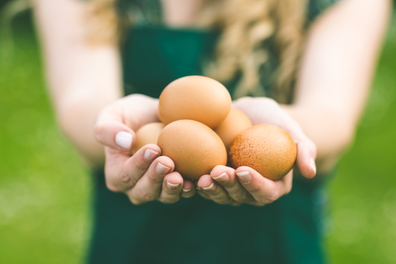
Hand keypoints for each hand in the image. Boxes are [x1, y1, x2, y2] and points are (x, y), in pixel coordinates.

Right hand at [94, 94, 195, 204]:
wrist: (151, 117)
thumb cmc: (127, 115)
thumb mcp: (110, 115)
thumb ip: (108, 129)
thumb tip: (126, 141)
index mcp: (117, 175)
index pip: (126, 174)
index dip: (139, 165)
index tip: (153, 148)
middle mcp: (136, 188)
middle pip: (145, 190)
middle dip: (156, 178)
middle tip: (168, 162)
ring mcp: (158, 189)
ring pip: (165, 196)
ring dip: (174, 188)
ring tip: (182, 177)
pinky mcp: (178, 185)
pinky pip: (184, 191)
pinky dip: (192, 187)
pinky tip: (200, 179)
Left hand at [196, 96, 316, 205]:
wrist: (248, 114)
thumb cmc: (273, 120)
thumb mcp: (290, 128)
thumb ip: (304, 149)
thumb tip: (310, 173)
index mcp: (273, 185)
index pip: (266, 192)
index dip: (254, 185)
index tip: (243, 170)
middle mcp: (251, 191)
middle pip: (240, 197)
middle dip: (229, 187)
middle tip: (218, 171)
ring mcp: (231, 188)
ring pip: (221, 195)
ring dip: (211, 189)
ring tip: (202, 176)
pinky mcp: (214, 180)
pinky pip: (206, 185)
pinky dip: (196, 182)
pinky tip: (187, 174)